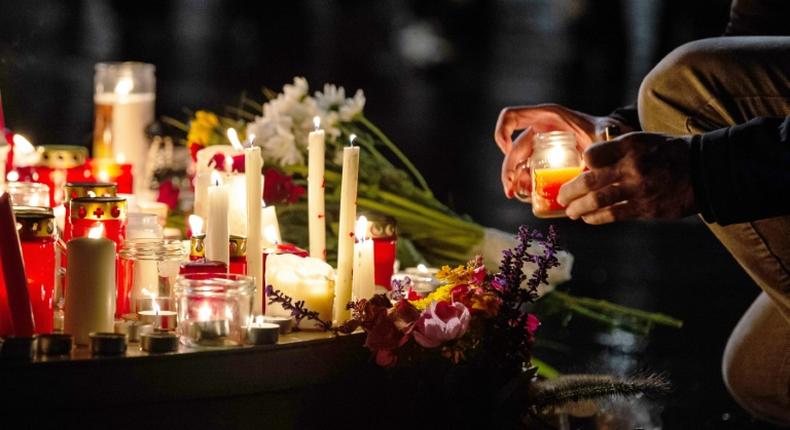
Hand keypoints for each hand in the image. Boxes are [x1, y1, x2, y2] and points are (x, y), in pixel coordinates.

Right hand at [495, 104, 629, 198]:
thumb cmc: (606, 131)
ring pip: (518, 162)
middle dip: (508, 169)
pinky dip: (526, 182)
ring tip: (517, 196)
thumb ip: (604, 134)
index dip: (502, 132)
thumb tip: (603, 142)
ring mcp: (540, 145)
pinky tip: (529, 195)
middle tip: (511, 190)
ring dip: (514, 179)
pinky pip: (528, 170)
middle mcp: (539, 130)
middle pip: (513, 148)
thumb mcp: (603, 132)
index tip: (506, 151)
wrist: (613, 140)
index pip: (511, 117)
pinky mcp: (544, 158)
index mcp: (547, 118)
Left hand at [557, 132, 695, 223]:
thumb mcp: (644, 140)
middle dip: (570, 192)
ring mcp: (639, 190)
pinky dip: (596, 218)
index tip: (579, 170)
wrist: (705, 170)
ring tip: (571, 211)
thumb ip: (617, 150)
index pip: (592, 155)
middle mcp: (632, 167)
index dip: (583, 163)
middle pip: (589, 182)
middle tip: (561, 197)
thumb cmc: (670, 153)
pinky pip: (613, 215)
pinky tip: (588, 218)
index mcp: (631, 146)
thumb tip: (589, 165)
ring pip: (597, 202)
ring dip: (579, 208)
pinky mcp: (646, 208)